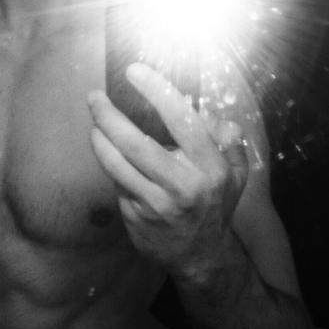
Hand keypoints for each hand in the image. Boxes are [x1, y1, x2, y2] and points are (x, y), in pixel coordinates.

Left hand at [88, 62, 248, 277]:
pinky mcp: (136, 216)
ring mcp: (157, 203)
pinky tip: (106, 152)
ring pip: (117, 164)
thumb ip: (229, 142)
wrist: (200, 256)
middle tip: (94, 97)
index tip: (135, 71)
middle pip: (136, 143)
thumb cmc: (214, 205)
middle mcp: (183, 185)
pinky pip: (117, 182)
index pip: (181, 120)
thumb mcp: (235, 174)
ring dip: (99, 140)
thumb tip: (214, 116)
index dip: (156, 91)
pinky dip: (110, 164)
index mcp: (210, 167)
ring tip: (94, 122)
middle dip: (109, 116)